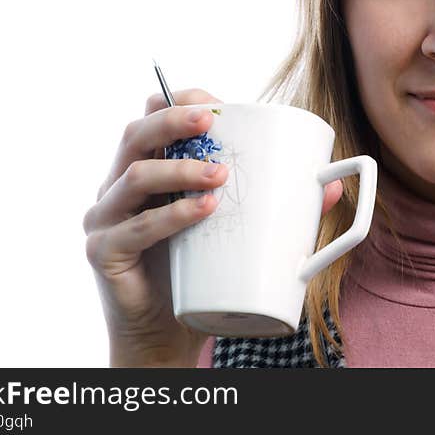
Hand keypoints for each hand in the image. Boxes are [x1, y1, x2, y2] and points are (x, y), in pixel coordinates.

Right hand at [84, 88, 344, 365]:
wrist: (164, 333)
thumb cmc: (197, 270)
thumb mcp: (232, 228)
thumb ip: (275, 205)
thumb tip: (331, 186)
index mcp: (146, 167)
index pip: (151, 116)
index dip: (179, 101)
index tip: (216, 105)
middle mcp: (118, 185)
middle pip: (135, 134)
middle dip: (173, 120)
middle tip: (210, 121)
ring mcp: (105, 217)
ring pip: (134, 175)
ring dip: (179, 169)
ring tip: (221, 175)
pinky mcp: (103, 252)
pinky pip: (135, 228)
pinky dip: (171, 217)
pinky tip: (202, 211)